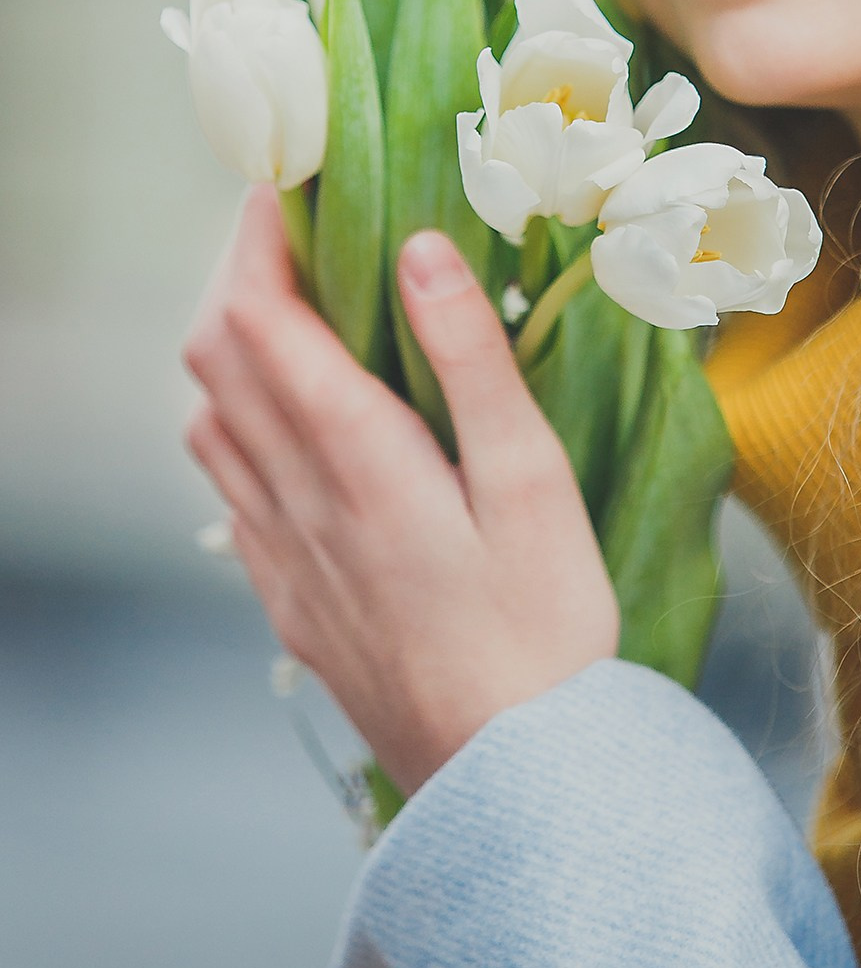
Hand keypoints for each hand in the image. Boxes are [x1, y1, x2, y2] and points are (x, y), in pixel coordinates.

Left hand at [182, 184, 620, 797]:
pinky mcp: (289, 598)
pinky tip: (288, 428)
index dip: (257, 241)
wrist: (514, 782)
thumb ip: (469, 359)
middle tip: (293, 236)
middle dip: (238, 279)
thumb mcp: (530, 480)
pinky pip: (228, 488)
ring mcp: (280, 554)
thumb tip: (419, 248)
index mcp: (355, 456)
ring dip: (230, 351)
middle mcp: (295, 499)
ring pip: (210, 422)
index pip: (259, 317)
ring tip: (291, 315)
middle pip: (217, 359)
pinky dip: (236, 426)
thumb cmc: (544, 627)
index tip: (284, 186)